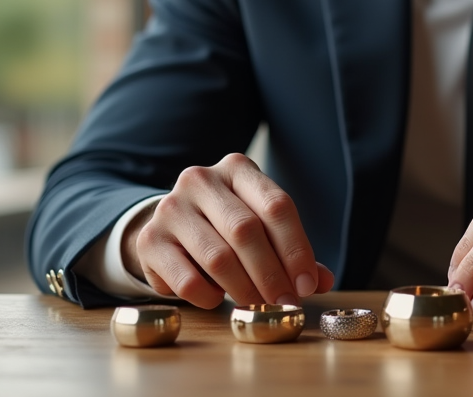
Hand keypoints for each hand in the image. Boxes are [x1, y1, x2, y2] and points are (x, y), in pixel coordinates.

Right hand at [121, 152, 334, 308]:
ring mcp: (171, 207)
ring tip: (258, 305)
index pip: (276, 206)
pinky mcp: (150, 240)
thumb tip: (322, 281)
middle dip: (272, 274)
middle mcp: (201, 180)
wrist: (169, 228)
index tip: (308, 284)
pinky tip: (218, 298)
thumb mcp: (260, 226)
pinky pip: (187, 279)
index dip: (297, 249)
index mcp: (238, 168)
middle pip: (247, 231)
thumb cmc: (224, 227)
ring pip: (218, 257)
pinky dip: (209, 296)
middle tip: (285, 302)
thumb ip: (290, 250)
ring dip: (244, 289)